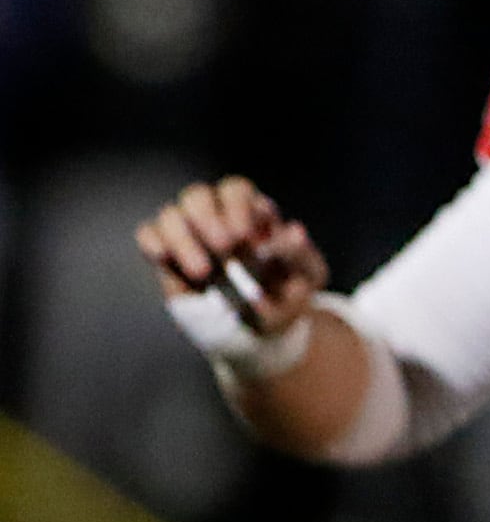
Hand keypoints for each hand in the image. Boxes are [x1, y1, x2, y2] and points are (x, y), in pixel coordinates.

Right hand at [137, 176, 326, 334]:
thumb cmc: (290, 295)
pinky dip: (154, 242)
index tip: (245, 236)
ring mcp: (190, 236)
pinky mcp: (169, 257)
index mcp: (253, 213)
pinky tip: (166, 259)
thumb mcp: (308, 276)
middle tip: (224, 247)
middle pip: (198, 195)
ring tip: (203, 272)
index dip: (237, 207)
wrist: (265, 330)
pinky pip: (149, 234)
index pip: (236, 191)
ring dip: (182, 237)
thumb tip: (294, 231)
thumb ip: (301, 254)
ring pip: (170, 214)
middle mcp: (217, 218)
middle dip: (207, 218)